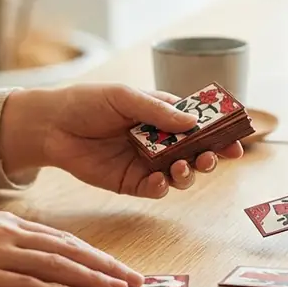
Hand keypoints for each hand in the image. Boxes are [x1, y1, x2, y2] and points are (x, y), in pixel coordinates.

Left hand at [0, 84, 243, 197]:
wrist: (51, 126)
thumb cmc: (87, 102)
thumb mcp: (125, 96)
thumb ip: (158, 110)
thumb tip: (193, 123)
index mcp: (164, 114)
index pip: (199, 124)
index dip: (219, 130)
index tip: (236, 136)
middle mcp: (161, 140)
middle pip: (196, 152)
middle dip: (211, 156)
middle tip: (214, 157)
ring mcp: (147, 163)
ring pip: (180, 174)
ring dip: (189, 173)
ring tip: (183, 168)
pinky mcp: (131, 182)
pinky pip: (154, 190)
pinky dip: (161, 188)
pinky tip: (159, 181)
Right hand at [0, 205, 144, 286]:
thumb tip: (14, 254)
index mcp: (7, 225)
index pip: (62, 240)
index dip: (94, 255)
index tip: (117, 265)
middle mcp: (9, 236)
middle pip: (70, 251)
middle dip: (107, 266)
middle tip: (137, 280)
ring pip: (58, 267)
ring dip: (93, 279)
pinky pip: (27, 285)